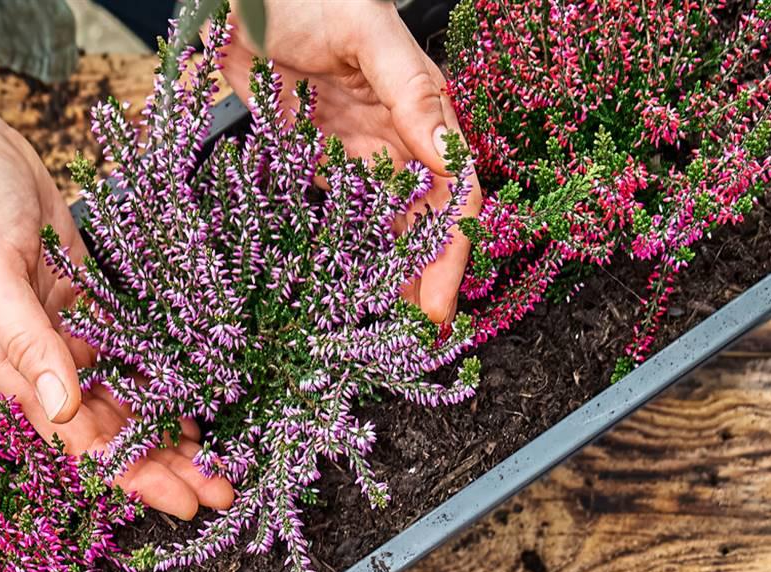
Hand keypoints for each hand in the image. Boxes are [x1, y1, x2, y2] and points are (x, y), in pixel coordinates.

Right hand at [0, 108, 233, 519]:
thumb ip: (27, 343)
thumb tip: (63, 409)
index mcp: (20, 372)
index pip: (84, 442)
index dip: (134, 476)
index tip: (182, 501)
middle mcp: (50, 368)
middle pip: (115, 435)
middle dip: (166, 468)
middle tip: (222, 492)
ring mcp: (73, 341)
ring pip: (130, 406)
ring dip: (172, 438)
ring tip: (220, 464)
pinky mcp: (94, 311)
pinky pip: (134, 361)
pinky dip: (165, 388)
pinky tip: (199, 408)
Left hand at [220, 0, 483, 322]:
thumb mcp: (370, 35)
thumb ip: (410, 93)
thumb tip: (448, 154)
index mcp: (425, 113)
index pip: (454, 194)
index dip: (452, 252)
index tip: (439, 304)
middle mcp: (400, 141)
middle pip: (425, 223)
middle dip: (427, 280)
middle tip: (417, 338)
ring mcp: (357, 154)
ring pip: (387, 229)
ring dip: (393, 276)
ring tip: (389, 331)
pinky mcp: (316, 161)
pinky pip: (340, 216)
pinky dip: (348, 253)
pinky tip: (346, 289)